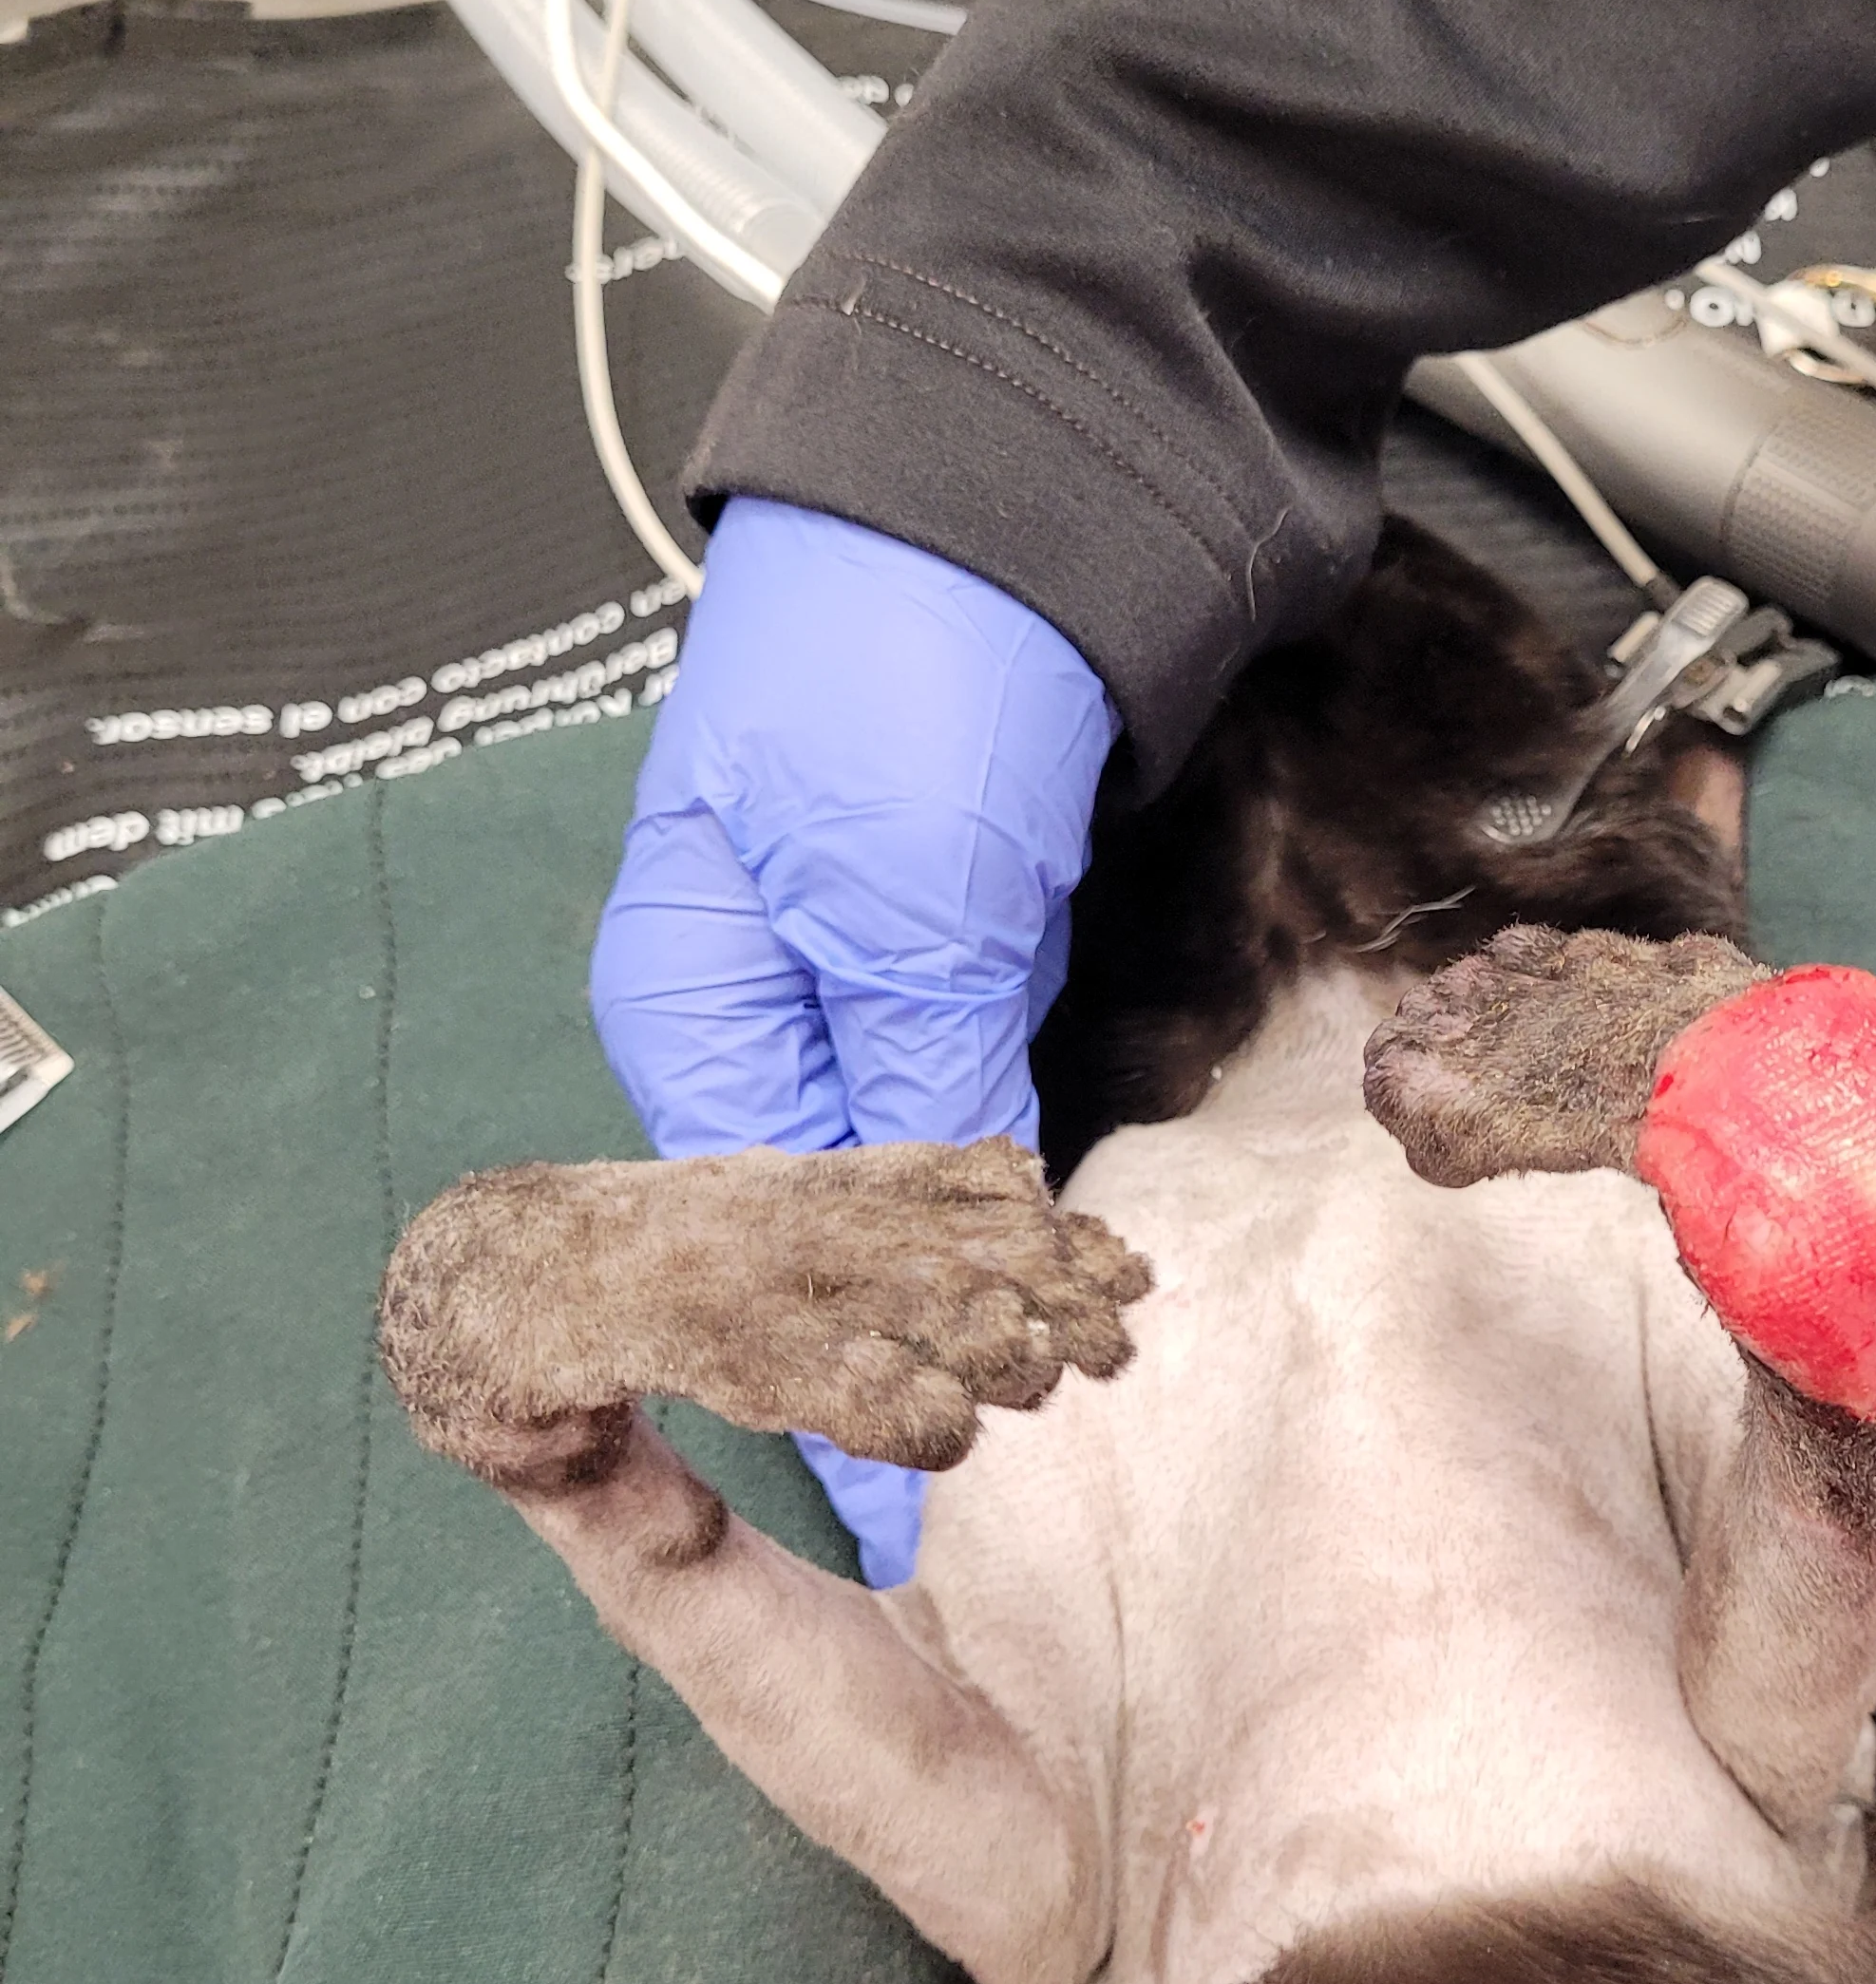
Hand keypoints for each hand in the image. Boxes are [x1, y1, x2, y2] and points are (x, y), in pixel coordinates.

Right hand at [590, 499, 1117, 1579]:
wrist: (1016, 477)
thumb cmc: (907, 663)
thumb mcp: (907, 909)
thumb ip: (921, 1089)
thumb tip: (959, 1257)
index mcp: (693, 998)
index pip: (758, 1243)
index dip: (839, 1374)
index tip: (923, 1506)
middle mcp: (767, 987)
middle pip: (836, 1210)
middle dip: (923, 1328)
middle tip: (1028, 1449)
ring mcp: (868, 949)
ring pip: (917, 1149)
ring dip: (986, 1254)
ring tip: (1064, 1382)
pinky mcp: (961, 915)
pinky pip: (978, 1072)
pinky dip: (1020, 1156)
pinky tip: (1074, 1239)